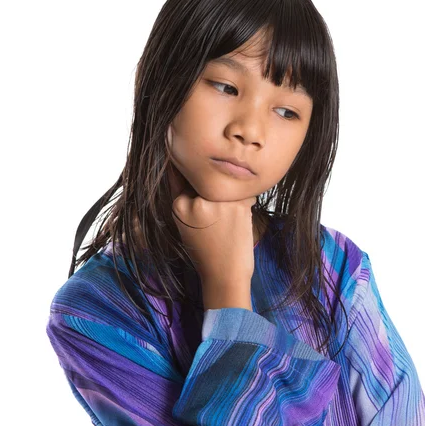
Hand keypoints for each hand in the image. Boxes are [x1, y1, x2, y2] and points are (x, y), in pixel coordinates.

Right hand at [166, 125, 256, 286]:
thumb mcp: (185, 223)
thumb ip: (184, 196)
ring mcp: (218, 202)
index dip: (185, 163)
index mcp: (178, 205)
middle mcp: (196, 201)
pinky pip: (245, 190)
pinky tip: (241, 220)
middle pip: (206, 177)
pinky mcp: (238, 206)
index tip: (184, 149)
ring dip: (232, 194)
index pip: (180, 173)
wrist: (224, 275)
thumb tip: (188, 167)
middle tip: (218, 214)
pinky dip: (246, 200)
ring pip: (227, 182)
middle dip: (215, 186)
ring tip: (229, 220)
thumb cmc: (205, 250)